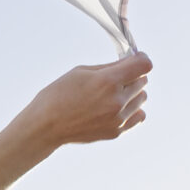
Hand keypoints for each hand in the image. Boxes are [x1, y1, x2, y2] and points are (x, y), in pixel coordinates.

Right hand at [0, 51, 150, 189]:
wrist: (46, 126)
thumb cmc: (58, 95)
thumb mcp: (80, 72)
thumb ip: (108, 67)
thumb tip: (128, 63)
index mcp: (107, 81)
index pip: (144, 64)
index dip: (140, 59)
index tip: (135, 59)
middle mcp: (117, 100)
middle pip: (143, 81)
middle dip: (132, 76)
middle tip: (115, 78)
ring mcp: (119, 118)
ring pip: (142, 98)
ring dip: (132, 93)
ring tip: (111, 95)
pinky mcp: (117, 131)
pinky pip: (139, 116)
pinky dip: (132, 110)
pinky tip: (115, 108)